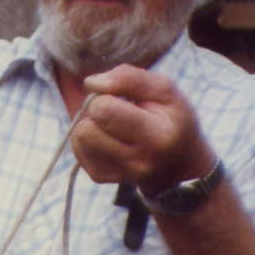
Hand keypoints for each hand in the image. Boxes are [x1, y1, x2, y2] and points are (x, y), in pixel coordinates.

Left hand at [73, 64, 214, 194]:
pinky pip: (77, 149)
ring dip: (90, 124)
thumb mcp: (165, 90)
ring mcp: (119, 174)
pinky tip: (108, 139)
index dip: (106, 95)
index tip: (124, 98)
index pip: (104, 110)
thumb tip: (92, 83)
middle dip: (97, 110)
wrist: (179, 163)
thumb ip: (130, 78)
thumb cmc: (170, 118)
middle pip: (86, 128)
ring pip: (79, 138)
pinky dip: (87, 139)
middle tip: (118, 112)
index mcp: (159, 137)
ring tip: (114, 125)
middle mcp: (139, 162)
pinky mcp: (101, 177)